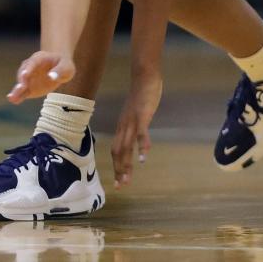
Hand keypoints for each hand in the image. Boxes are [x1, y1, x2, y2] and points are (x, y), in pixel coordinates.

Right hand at [7, 51, 74, 103]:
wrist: (59, 68)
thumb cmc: (63, 65)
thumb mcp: (66, 66)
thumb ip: (60, 70)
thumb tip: (51, 77)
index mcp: (39, 58)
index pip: (33, 62)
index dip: (29, 68)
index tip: (25, 74)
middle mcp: (30, 67)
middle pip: (24, 73)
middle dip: (22, 80)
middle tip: (20, 87)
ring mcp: (28, 78)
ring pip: (21, 83)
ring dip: (17, 90)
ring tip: (12, 97)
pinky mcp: (28, 88)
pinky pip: (22, 92)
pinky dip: (18, 96)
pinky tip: (13, 100)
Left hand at [111, 72, 162, 187]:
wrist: (144, 76)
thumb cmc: (143, 94)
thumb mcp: (137, 112)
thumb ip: (136, 124)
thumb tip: (138, 136)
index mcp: (123, 126)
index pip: (117, 149)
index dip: (117, 166)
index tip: (118, 181)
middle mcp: (125, 126)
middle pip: (119, 151)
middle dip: (120, 170)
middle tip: (121, 186)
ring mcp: (133, 121)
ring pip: (127, 146)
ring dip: (126, 164)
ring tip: (128, 179)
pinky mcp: (143, 116)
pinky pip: (141, 133)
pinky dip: (141, 146)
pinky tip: (144, 157)